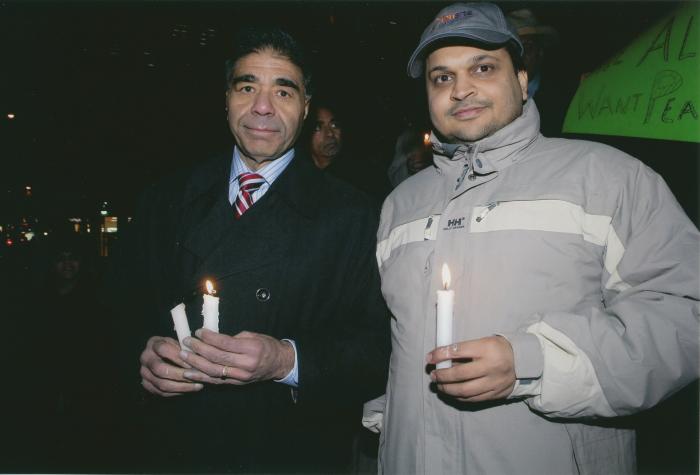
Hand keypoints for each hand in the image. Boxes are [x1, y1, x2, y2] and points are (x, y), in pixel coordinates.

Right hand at [139, 336, 203, 396]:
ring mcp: (144, 373)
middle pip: (160, 369)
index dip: (179, 357)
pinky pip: (162, 392)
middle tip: (196, 376)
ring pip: (162, 384)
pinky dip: (178, 391)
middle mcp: (145, 358)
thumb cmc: (174, 347)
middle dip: (180, 374)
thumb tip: (198, 358)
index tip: (193, 362)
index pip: (163, 349)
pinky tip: (190, 388)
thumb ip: (185, 348)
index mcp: (153, 343)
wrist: (160, 355)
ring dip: (182, 386)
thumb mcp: (178, 342)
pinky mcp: (147, 385)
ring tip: (198, 385)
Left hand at [179, 329, 294, 385]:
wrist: (279, 363)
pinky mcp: (237, 383)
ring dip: (196, 364)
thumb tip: (212, 339)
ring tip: (183, 355)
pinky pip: (216, 381)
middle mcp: (246, 364)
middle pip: (217, 357)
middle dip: (199, 349)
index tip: (198, 331)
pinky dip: (201, 377)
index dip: (209, 337)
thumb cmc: (266, 345)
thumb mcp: (253, 336)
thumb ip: (234, 339)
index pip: (225, 343)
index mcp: (252, 348)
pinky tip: (189, 372)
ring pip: (214, 371)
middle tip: (186, 342)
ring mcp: (241, 376)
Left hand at [427, 335, 515, 401]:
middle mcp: (491, 366)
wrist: (522, 361)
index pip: (457, 351)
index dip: (440, 355)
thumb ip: (463, 350)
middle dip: (442, 376)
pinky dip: (460, 397)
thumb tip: (441, 358)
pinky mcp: (496, 393)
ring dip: (448, 389)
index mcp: (486, 348)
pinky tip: (452, 393)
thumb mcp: (482, 342)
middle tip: (433, 375)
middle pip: (460, 374)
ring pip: (465, 390)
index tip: (429, 358)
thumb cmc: (496, 348)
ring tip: (439, 385)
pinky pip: (474, 399)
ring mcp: (494, 382)